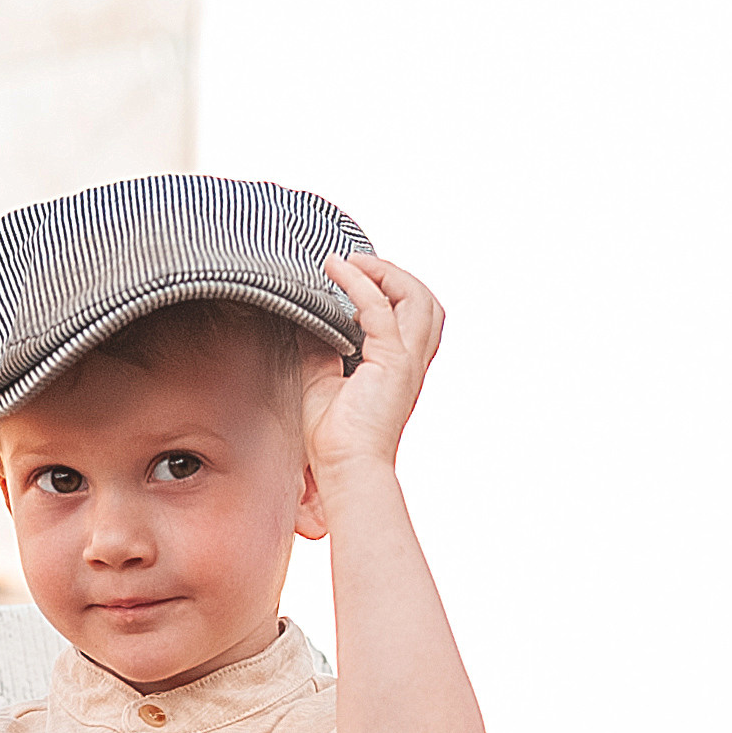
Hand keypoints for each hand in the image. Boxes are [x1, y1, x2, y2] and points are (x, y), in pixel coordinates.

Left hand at [303, 252, 443, 487]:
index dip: (391, 291)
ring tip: (350, 263)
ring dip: (384, 271)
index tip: (354, 281)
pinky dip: (358, 282)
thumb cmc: (335, 440)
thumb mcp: (321, 380)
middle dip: (395, 274)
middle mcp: (411, 362)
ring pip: (416, 297)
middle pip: (427, 301)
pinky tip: (335, 270)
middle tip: (357, 264)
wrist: (345, 469)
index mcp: (401, 368)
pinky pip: (378, 307)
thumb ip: (319, 347)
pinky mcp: (391, 361)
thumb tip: (305, 319)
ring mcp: (405, 361)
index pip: (414, 317)